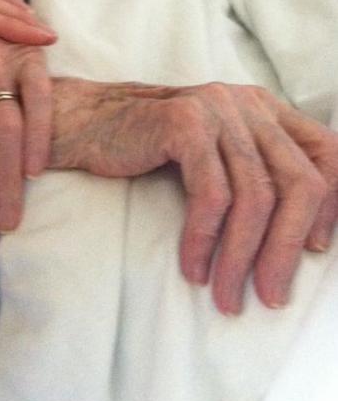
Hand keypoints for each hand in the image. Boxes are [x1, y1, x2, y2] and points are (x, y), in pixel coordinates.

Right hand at [50, 79, 337, 313]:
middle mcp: (248, 103)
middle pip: (299, 183)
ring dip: (242, 258)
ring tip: (226, 296)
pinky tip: (192, 267)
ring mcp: (218, 108)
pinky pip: (212, 196)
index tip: (310, 253)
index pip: (328, 154)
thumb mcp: (215, 155)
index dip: (332, 208)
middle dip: (286, 250)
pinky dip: (205, 240)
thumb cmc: (150, 149)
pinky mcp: (186, 122)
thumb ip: (256, 174)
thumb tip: (306, 238)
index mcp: (265, 108)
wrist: (86, 124)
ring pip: (256, 197)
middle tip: (270, 297)